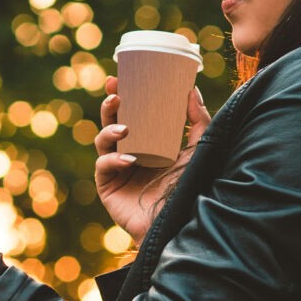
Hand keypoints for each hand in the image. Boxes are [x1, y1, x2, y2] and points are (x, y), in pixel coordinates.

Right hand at [94, 76, 210, 243]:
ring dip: (109, 129)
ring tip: (124, 129)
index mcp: (148, 140)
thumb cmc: (192, 187)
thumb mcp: (198, 149)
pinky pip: (103, 166)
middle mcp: (130, 151)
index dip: (122, 94)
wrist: (183, 222)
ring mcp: (117, 169)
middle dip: (109, 105)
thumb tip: (192, 90)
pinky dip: (113, 160)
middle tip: (115, 93)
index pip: (130, 112)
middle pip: (111, 122)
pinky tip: (128, 160)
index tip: (118, 78)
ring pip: (102, 141)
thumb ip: (198, 121)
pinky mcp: (108, 186)